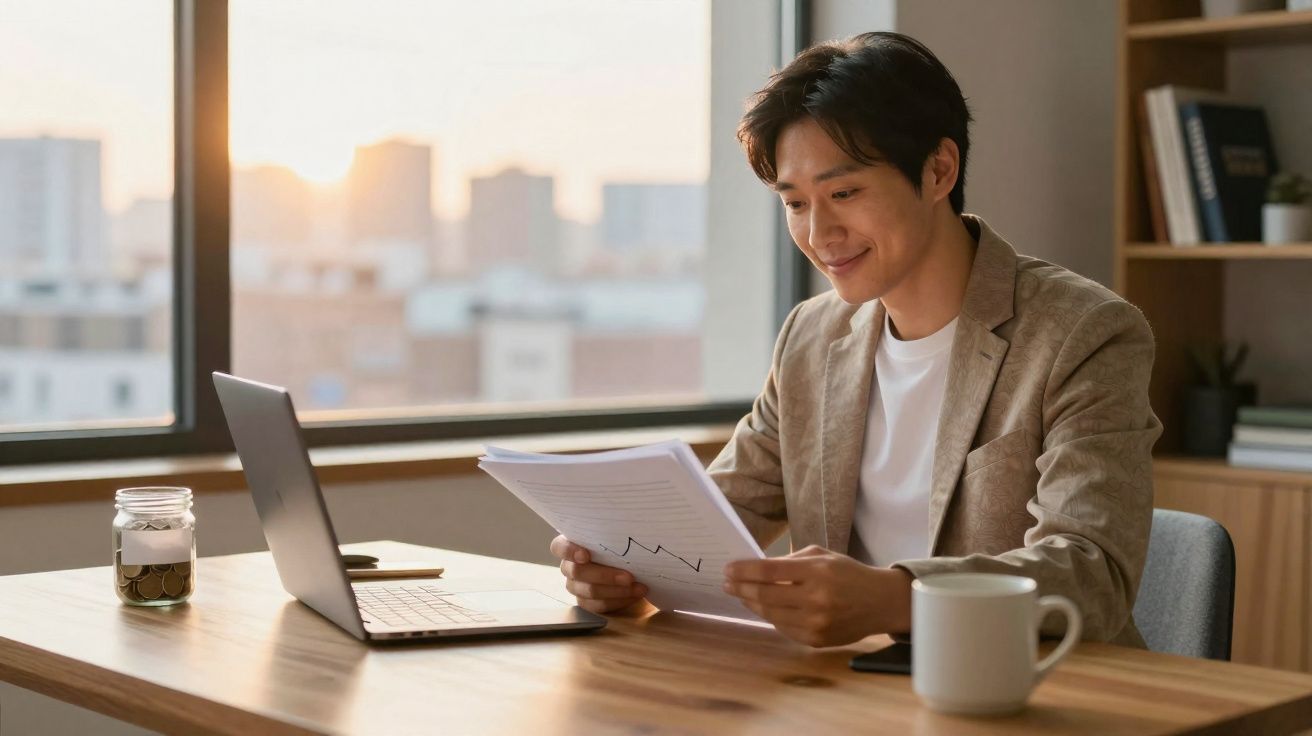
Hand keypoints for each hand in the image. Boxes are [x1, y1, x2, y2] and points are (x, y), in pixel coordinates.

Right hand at [549, 535, 647, 613]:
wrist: (630, 569)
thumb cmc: (620, 548)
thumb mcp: (616, 538)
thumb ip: (614, 536)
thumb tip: (625, 532)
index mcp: (571, 545)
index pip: (559, 547)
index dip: (569, 551)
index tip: (585, 555)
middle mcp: (569, 566)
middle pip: (577, 572)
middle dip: (605, 575)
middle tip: (628, 576)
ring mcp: (576, 586)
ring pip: (590, 591)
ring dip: (617, 590)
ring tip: (638, 587)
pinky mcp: (586, 603)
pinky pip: (599, 605)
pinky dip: (619, 600)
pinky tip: (634, 595)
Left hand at [723, 545, 912, 646]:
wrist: (880, 603)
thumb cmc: (848, 574)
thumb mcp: (822, 556)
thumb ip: (790, 560)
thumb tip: (755, 568)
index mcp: (817, 572)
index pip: (769, 571)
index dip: (744, 571)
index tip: (728, 569)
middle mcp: (816, 599)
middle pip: (765, 595)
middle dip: (740, 588)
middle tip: (727, 583)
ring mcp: (816, 623)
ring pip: (771, 614)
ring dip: (751, 603)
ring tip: (742, 594)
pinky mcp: (816, 640)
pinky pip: (783, 628)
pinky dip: (770, 616)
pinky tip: (763, 607)